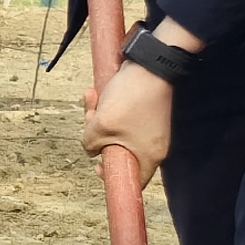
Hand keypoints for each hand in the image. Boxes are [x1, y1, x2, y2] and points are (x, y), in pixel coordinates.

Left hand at [82, 20, 198, 171]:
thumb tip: (91, 149)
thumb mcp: (100, 127)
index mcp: (149, 156)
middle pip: (118, 151)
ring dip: (98, 116)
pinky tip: (95, 93)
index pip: (134, 179)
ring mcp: (150, 128)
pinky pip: (121, 117)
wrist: (150, 65)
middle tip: (91, 120)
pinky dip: (108, 107)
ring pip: (116, 131)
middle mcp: (153, 145)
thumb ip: (90, 144)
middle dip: (98, 135)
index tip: (99, 166)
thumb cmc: (131, 99)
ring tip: (92, 98)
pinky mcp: (145, 112)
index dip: (113, 175)